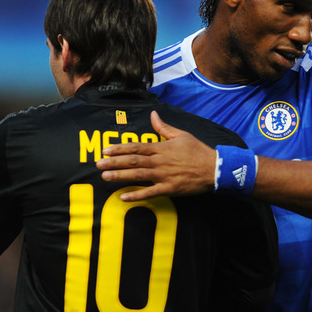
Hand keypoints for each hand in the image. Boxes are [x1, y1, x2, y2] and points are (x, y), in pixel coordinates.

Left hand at [97, 111, 216, 200]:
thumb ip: (164, 127)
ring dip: (120, 176)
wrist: (214, 168)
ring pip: (138, 175)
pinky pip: (150, 192)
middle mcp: (160, 161)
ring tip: (105, 176)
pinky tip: (123, 197)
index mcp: (161, 148)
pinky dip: (136, 195)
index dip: (120, 148)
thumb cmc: (198, 151)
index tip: (106, 150)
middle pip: (133, 161)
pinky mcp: (169, 188)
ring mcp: (164, 175)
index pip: (136, 147)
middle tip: (98, 164)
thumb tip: (153, 115)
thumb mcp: (181, 135)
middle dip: (114, 162)